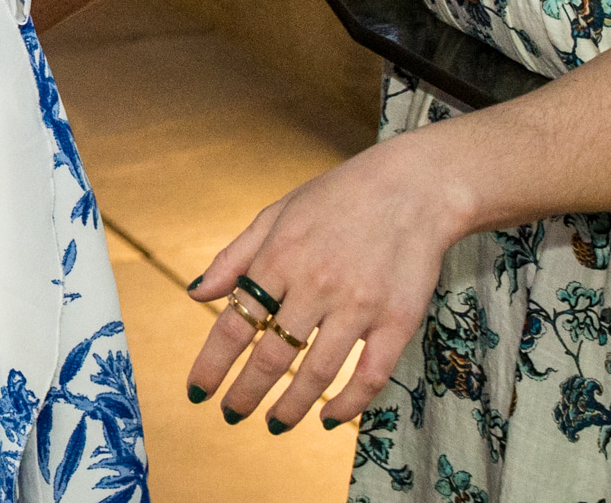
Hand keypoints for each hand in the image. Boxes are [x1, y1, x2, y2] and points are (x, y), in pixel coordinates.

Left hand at [185, 134, 459, 433]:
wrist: (414, 188)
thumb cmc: (337, 198)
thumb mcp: (276, 215)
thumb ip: (234, 258)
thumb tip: (196, 295)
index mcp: (279, 258)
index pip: (234, 323)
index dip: (212, 364)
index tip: (197, 392)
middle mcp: (315, 285)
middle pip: (272, 355)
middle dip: (246, 393)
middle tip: (231, 414)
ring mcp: (359, 305)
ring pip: (317, 373)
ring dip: (291, 407)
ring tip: (274, 423)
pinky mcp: (398, 321)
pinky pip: (369, 376)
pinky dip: (347, 404)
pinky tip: (329, 417)